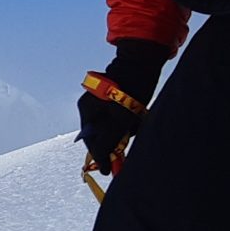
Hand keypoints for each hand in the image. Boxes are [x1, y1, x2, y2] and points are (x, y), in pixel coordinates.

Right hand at [76, 40, 168, 175]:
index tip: (112, 170)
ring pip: (113, 126)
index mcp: (87, 112)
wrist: (143, 60)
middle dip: (116, 141)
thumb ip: (109, 140)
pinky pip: (120, 118)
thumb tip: (101, 160)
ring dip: (125, 131)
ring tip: (137, 124)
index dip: (102, 157)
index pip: (92, 142)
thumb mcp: (120, 119)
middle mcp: (91, 107)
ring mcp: (103, 102)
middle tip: (130, 142)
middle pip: (103, 134)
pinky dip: (129, 122)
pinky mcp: (116, 98)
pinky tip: (138, 117)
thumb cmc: (130, 90)